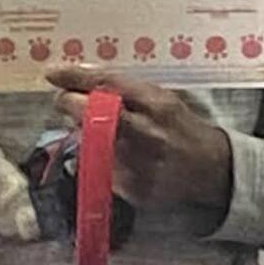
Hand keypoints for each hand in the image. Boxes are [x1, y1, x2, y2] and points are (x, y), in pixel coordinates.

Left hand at [49, 72, 233, 220]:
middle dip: (71, 106)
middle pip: (92, 117)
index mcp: (157, 104)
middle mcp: (147, 135)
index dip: (76, 79)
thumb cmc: (179, 127)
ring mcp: (139, 166)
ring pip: (90, 145)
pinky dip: (99, 160)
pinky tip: (117, 157)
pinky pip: (101, 170)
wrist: (209, 169)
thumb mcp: (159, 98)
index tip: (53, 74)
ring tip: (104, 132)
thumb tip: (75, 80)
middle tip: (67, 102)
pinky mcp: (133, 190)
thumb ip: (123, 90)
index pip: (109, 86)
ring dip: (85, 135)